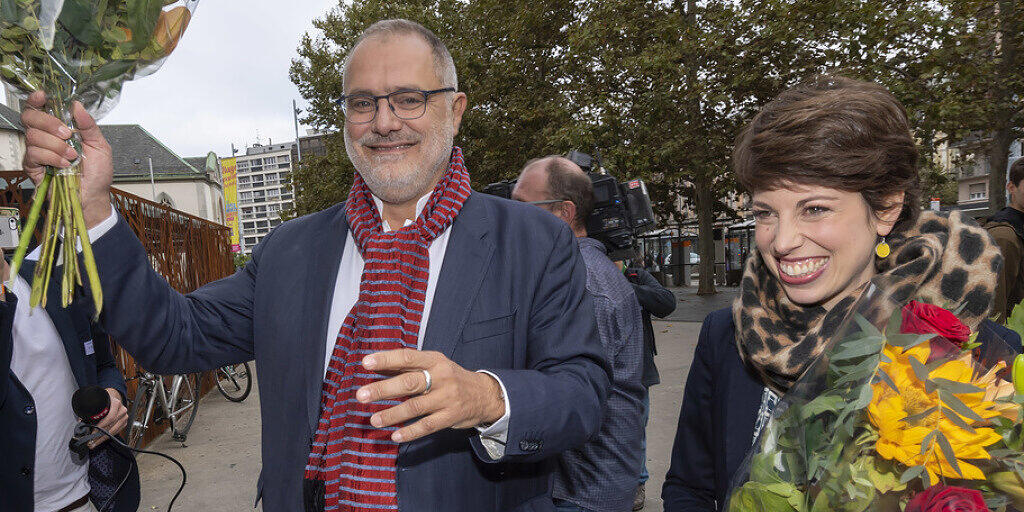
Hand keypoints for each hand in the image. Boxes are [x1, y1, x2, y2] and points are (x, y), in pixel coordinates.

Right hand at [21, 91, 113, 228]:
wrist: (93, 196)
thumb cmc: (97, 174)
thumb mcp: (100, 146)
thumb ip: (89, 125)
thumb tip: (77, 106)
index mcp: (60, 128)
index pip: (41, 108)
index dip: (37, 99)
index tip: (43, 96)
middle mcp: (46, 137)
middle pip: (30, 117)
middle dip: (49, 122)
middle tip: (67, 134)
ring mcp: (38, 151)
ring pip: (33, 136)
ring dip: (56, 145)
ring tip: (72, 156)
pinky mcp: (33, 166)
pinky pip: (34, 154)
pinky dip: (52, 157)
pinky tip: (64, 164)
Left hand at [90, 388, 127, 448]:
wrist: (112, 399)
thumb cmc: (103, 402)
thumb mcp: (97, 403)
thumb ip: (90, 412)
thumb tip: (80, 423)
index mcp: (116, 403)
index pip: (110, 417)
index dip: (101, 426)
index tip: (92, 432)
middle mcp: (122, 410)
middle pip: (112, 426)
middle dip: (100, 435)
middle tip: (91, 442)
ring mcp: (124, 417)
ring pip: (114, 431)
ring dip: (103, 438)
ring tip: (94, 443)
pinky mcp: (124, 423)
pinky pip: (116, 432)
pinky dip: (107, 437)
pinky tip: (100, 440)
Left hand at [357, 349, 505, 442]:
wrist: (485, 394)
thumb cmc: (450, 378)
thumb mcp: (434, 365)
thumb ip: (407, 367)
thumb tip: (375, 367)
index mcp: (435, 360)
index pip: (408, 357)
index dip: (386, 359)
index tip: (365, 363)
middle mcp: (441, 377)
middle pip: (409, 382)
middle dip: (383, 389)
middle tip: (361, 395)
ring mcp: (447, 398)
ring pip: (416, 407)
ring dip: (392, 414)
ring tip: (373, 420)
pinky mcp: (451, 417)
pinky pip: (428, 426)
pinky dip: (411, 431)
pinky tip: (395, 435)